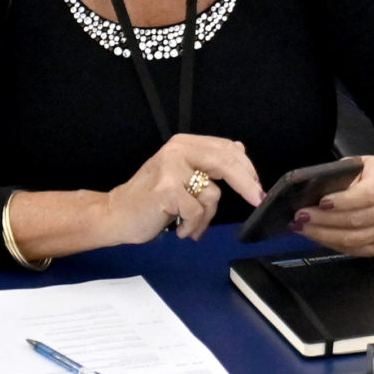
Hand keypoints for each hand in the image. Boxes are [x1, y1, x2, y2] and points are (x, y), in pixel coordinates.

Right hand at [101, 134, 263, 244]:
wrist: (116, 214)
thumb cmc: (150, 199)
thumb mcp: (180, 173)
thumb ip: (207, 162)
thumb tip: (240, 150)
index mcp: (184, 144)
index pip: (226, 149)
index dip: (246, 168)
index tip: (257, 185)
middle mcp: (178, 151)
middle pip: (227, 164)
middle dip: (248, 185)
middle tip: (258, 200)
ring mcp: (171, 169)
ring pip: (213, 194)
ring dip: (206, 217)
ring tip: (189, 224)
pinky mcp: (167, 190)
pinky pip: (198, 211)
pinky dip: (193, 226)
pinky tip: (179, 229)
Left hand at [290, 154, 373, 256]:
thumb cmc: (367, 176)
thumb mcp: (356, 165)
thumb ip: (340, 175)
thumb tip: (314, 191)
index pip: (367, 195)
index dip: (343, 201)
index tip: (322, 202)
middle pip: (356, 220)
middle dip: (324, 220)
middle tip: (301, 216)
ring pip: (353, 239)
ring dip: (324, 235)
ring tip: (303, 228)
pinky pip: (354, 250)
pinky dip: (332, 244)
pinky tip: (317, 237)